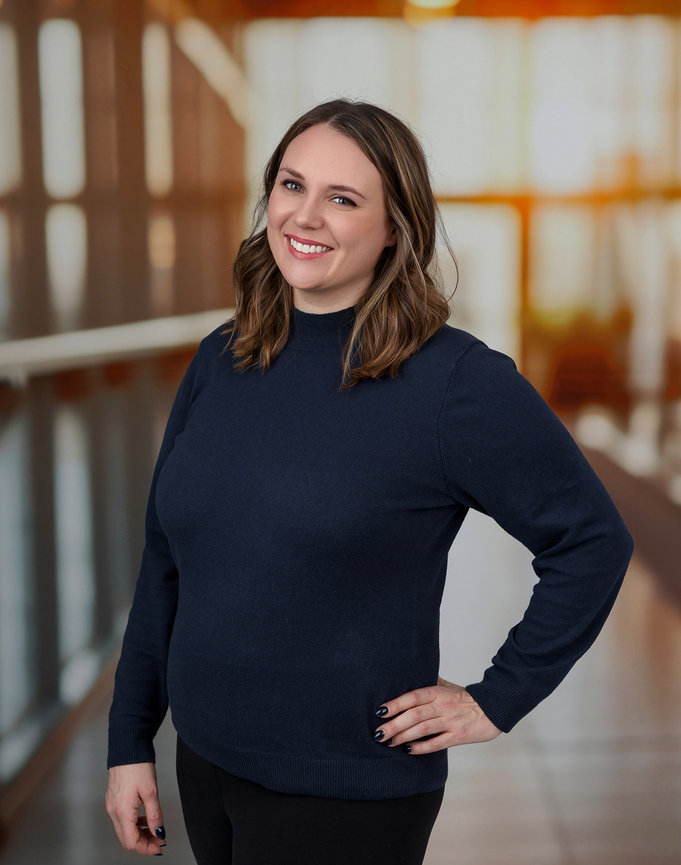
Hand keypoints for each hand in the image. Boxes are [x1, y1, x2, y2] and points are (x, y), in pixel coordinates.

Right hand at [106, 762, 165, 855]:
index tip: (159, 846)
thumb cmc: (138, 766)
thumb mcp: (151, 791)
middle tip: (159, 841)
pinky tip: (145, 820)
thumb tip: (159, 832)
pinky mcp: (113, 801)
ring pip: (124, 831)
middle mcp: (114, 812)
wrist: (127, 750)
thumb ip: (155, 815)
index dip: (146, 848)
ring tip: (155, 831)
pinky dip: (134, 825)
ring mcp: (112, 806)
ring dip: (139, 835)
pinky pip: (122, 821)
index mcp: (122, 811)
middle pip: (126, 839)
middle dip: (143, 844)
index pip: (132, 841)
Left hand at [373, 676, 501, 753]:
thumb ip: (428, 682)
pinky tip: (409, 750)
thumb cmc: (466, 698)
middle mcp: (443, 705)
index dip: (396, 703)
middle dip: (394, 724)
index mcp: (438, 691)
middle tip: (378, 733)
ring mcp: (451, 721)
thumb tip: (409, 674)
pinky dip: (422, 747)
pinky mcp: (458, 736)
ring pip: (423, 729)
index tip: (380, 711)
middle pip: (415, 714)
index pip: (413, 696)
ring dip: (404, 736)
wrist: (492, 709)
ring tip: (389, 742)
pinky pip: (437, 743)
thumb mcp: (447, 686)